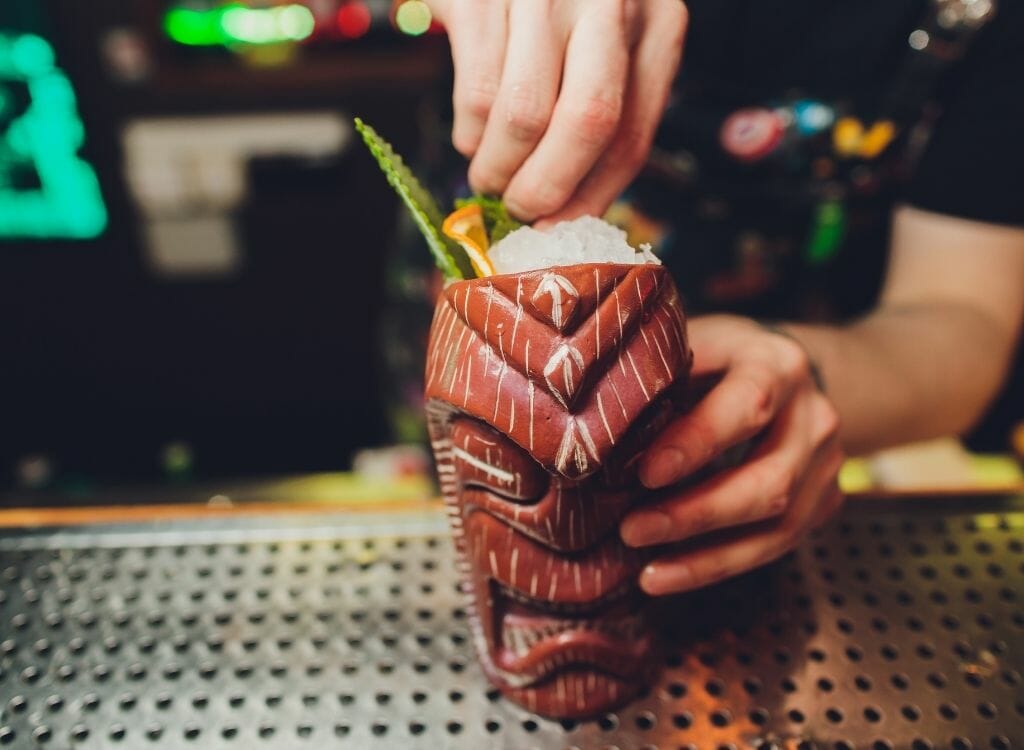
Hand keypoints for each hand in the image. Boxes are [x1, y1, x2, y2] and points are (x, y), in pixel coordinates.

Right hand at [427, 0, 686, 223]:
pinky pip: (476, 94)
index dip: (591, 197)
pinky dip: (469, 133)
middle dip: (546, 187)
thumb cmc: (561, 14)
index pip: (632, 136)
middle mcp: (608, 1)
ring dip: (497, 168)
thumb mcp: (607, 52)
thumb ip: (604, 122)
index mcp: (657, 24)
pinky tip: (474, 134)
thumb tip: (567, 213)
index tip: (558, 228)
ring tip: (490, 177)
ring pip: (523, 116)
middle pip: (588, 122)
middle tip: (520, 210)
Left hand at [619, 315, 845, 594]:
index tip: (644, 474)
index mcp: (778, 365)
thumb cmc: (716, 358)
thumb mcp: (689, 347)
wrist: (785, 375)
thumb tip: (591, 428)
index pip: (748, 406)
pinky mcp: (824, 502)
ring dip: (707, 556)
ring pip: (779, 525)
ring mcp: (827, 464)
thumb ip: (658, 378)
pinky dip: (719, 565)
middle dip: (697, 514)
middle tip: (632, 531)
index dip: (698, 443)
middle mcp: (814, 416)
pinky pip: (776, 545)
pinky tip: (668, 575)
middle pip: (770, 480)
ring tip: (647, 572)